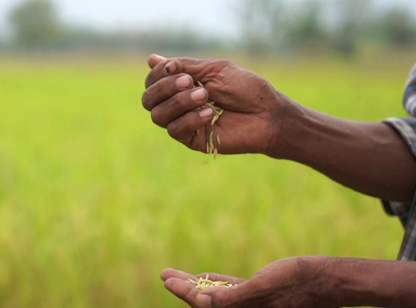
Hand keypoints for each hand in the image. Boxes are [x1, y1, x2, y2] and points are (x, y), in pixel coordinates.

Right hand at [142, 54, 285, 154]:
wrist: (267, 113)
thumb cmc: (245, 89)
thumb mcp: (213, 70)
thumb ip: (184, 66)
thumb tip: (151, 59)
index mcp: (181, 86)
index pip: (152, 82)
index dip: (157, 75)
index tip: (176, 69)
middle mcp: (177, 105)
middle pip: (148, 100)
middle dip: (164, 88)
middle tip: (190, 82)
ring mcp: (183, 123)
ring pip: (158, 116)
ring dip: (179, 103)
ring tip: (204, 96)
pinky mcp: (192, 140)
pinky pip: (175, 131)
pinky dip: (190, 119)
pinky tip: (210, 114)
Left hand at [160, 256, 336, 307]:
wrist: (331, 278)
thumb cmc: (298, 280)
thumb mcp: (262, 287)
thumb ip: (231, 298)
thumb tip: (202, 303)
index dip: (185, 293)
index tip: (167, 280)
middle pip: (209, 306)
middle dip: (185, 290)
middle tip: (164, 275)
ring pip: (219, 299)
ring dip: (197, 286)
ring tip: (175, 276)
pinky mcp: (263, 301)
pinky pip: (233, 294)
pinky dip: (217, 286)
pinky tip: (203, 279)